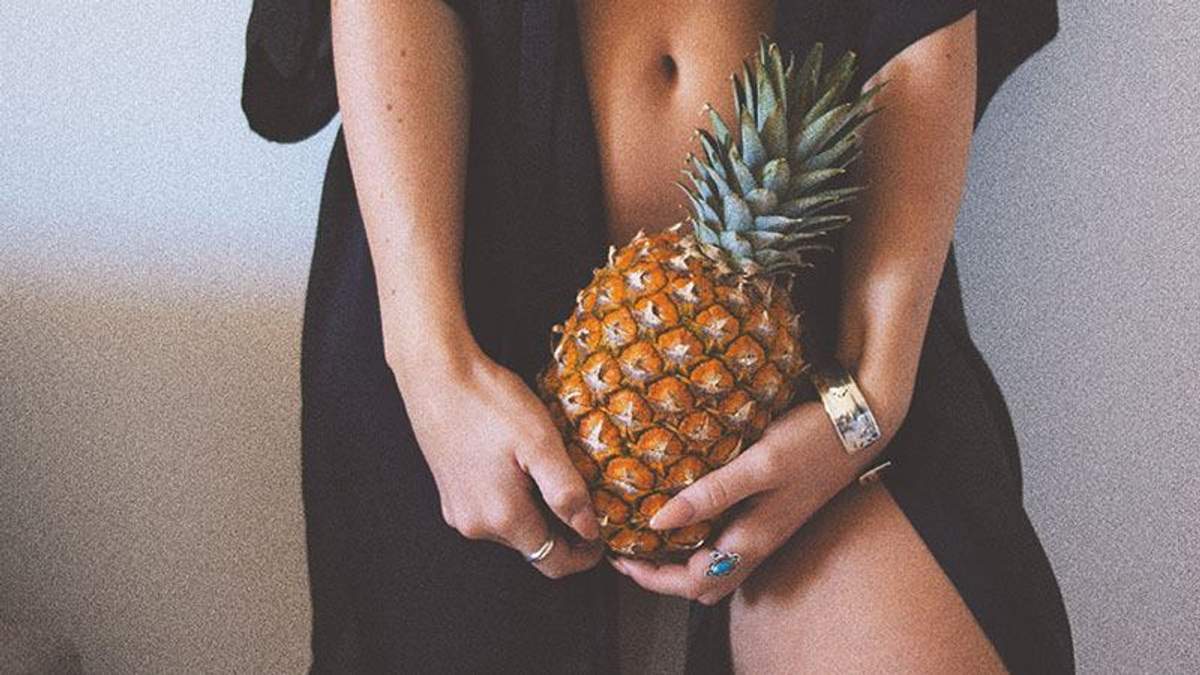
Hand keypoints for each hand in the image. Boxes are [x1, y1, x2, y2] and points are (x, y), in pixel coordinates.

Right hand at [398, 352, 604, 578]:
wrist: (436, 373)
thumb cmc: (490, 402)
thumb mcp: (542, 443)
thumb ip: (567, 493)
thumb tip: (589, 530)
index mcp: (502, 518)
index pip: (553, 562)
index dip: (584, 554)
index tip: (602, 532)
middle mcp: (476, 525)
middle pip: (534, 547)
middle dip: (562, 529)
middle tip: (583, 493)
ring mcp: (459, 511)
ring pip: (514, 529)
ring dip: (538, 512)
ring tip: (550, 471)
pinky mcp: (450, 495)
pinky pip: (493, 512)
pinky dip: (515, 500)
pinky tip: (521, 466)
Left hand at [608, 377, 904, 603]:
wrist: (860, 422)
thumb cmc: (812, 440)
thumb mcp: (761, 462)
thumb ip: (713, 493)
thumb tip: (660, 521)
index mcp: (752, 539)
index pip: (692, 582)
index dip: (652, 578)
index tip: (620, 558)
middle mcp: (758, 543)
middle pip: (702, 584)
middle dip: (663, 577)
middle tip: (628, 550)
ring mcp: (767, 530)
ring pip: (717, 567)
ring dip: (682, 561)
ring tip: (650, 534)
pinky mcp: (771, 513)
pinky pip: (729, 543)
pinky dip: (701, 540)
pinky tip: (687, 510)